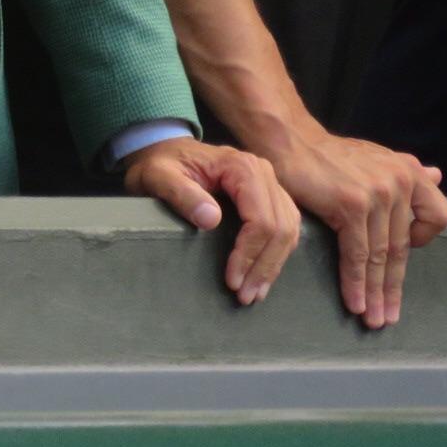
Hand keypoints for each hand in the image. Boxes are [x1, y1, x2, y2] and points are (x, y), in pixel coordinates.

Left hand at [123, 137, 300, 305]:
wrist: (164, 151)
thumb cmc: (160, 164)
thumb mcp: (157, 175)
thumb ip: (180, 193)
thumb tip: (211, 219)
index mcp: (241, 166)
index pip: (260, 218)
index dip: (249, 253)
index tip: (232, 280)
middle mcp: (263, 172)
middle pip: (280, 227)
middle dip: (264, 266)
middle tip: (245, 295)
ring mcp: (269, 183)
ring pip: (288, 230)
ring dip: (273, 265)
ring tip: (254, 293)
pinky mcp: (269, 196)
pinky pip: (286, 227)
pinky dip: (277, 254)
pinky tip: (263, 275)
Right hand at [266, 129, 446, 328]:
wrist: (290, 142)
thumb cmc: (329, 155)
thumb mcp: (375, 158)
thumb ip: (406, 172)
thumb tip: (437, 176)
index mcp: (409, 171)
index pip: (437, 216)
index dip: (422, 239)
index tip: (401, 254)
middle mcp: (399, 182)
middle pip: (403, 247)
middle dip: (394, 286)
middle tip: (389, 315)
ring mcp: (377, 194)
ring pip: (381, 256)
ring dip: (376, 293)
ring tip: (373, 318)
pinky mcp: (351, 206)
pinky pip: (357, 254)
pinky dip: (356, 283)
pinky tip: (355, 302)